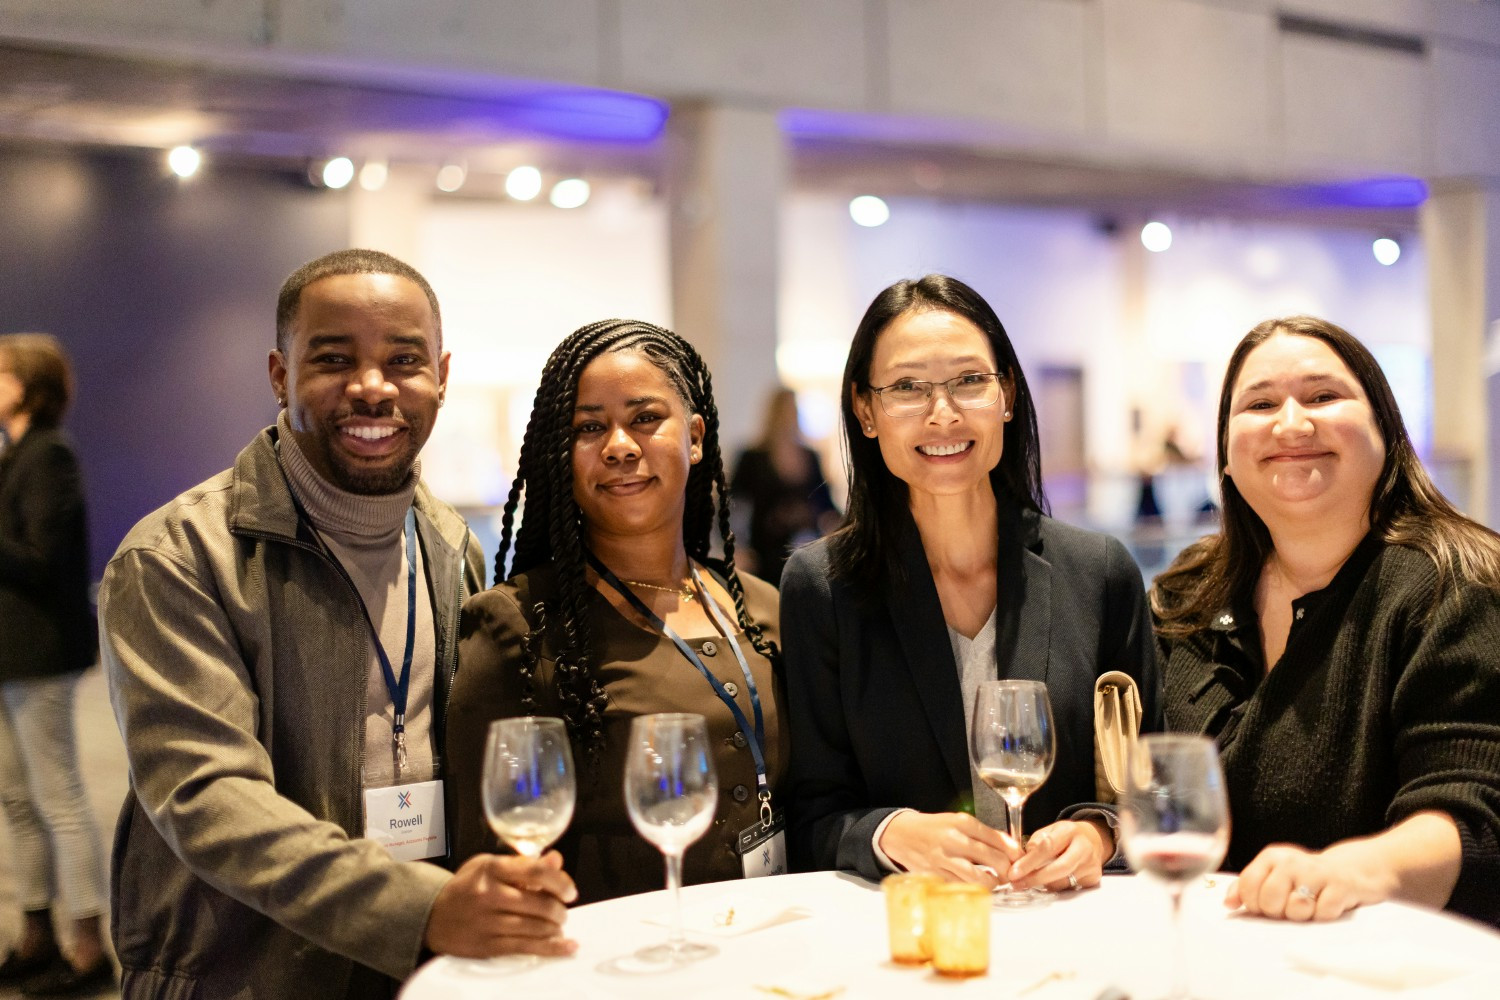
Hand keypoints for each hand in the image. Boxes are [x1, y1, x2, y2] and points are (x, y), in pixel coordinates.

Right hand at [424, 851, 578, 956]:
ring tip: (557, 925)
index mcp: (493, 869)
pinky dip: (550, 947)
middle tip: (562, 910)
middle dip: (559, 909)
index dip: (560, 881)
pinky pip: (525, 947)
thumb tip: (556, 860)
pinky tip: (566, 945)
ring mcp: (488, 922)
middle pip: (539, 903)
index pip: (535, 871)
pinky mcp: (487, 945)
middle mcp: (489, 894)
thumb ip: (524, 864)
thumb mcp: (491, 865)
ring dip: (555, 928)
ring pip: (535, 927)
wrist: (432, 915)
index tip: (570, 891)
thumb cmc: (467, 887)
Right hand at [878, 811, 1020, 884]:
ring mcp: (945, 860)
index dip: (1015, 853)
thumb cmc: (934, 828)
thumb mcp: (958, 822)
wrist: (901, 834)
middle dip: (1008, 871)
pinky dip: (974, 888)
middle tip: (1010, 873)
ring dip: (993, 883)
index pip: (999, 840)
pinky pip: (963, 887)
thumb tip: (1012, 847)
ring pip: (981, 879)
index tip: (1020, 859)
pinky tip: (976, 883)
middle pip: (995, 860)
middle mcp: (954, 840)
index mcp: (962, 823)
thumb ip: (985, 834)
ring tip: (994, 880)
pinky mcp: (937, 876)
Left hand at [1006, 819, 1109, 891]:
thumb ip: (1035, 843)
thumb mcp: (1049, 831)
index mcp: (1069, 831)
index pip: (1047, 847)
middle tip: (1018, 884)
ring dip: (1044, 883)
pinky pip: (1069, 888)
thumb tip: (1021, 862)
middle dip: (1035, 878)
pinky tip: (1050, 880)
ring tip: (1031, 880)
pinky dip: (1056, 886)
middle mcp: (1083, 848)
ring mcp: (1091, 864)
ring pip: (1062, 881)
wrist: (1094, 839)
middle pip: (1059, 868)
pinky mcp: (1094, 878)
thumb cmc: (1066, 836)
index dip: (1029, 862)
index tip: (1014, 873)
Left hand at [1226, 842, 1394, 921]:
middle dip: (1278, 911)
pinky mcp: (1341, 886)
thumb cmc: (1305, 876)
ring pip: (1296, 909)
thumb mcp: (1274, 875)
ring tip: (1309, 903)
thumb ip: (1247, 887)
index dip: (1254, 903)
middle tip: (1290, 904)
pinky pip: (1323, 914)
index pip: (1248, 886)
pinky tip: (1327, 903)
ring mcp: (1317, 873)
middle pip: (1270, 901)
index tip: (1265, 904)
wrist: (1350, 869)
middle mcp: (1292, 861)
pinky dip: (1324, 915)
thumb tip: (1228, 903)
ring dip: (1302, 915)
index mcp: (1272, 857)